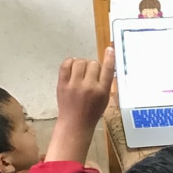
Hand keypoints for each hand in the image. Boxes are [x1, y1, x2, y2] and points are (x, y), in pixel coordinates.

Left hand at [47, 48, 115, 163]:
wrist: (75, 123)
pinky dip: (70, 62)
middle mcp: (89, 87)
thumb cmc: (92, 112)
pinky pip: (66, 65)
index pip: (108, 70)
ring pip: (80, 62)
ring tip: (81, 71)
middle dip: (93, 66)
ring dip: (82, 64)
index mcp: (102, 91)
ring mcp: (74, 85)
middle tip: (91, 74)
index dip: (109, 58)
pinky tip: (72, 67)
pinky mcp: (62, 84)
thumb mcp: (105, 100)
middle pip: (93, 63)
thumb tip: (106, 67)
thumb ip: (105, 84)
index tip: (109, 49)